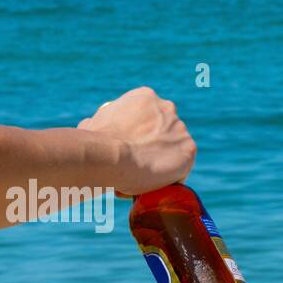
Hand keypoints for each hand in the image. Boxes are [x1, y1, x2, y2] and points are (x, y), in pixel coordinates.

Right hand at [78, 87, 196, 196]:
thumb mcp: (94, 122)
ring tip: (145, 178)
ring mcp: (180, 128)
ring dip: (164, 162)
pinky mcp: (189, 149)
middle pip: (166, 131)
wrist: (109, 156)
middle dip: (156, 146)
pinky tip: (156, 185)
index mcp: (146, 97)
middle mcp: (167, 108)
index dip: (143, 135)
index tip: (134, 148)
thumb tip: (92, 126)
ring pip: (175, 149)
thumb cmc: (95, 141)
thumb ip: (104, 121)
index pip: (152, 117)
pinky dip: (172, 177)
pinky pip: (183, 167)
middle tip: (140, 164)